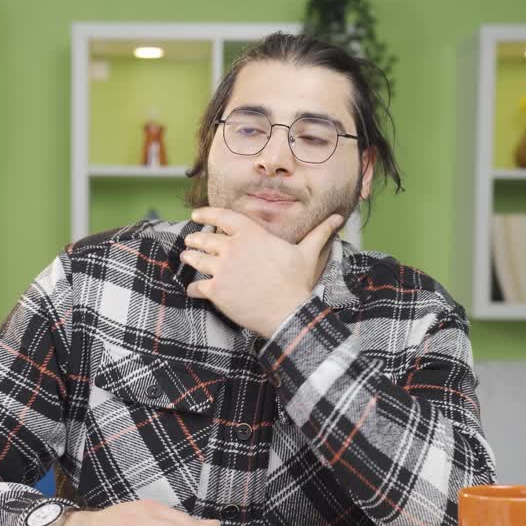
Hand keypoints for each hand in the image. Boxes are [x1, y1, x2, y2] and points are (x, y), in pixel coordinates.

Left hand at [181, 207, 342, 337]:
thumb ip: (319, 233)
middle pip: (205, 238)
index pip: (222, 217)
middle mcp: (232, 248)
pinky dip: (193, 288)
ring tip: (187, 257)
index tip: (196, 214)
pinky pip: (197, 286)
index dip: (206, 213)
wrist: (287, 311)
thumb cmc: (296, 282)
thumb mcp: (307, 253)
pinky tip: (193, 289)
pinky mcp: (216, 290)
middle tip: (190, 240)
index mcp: (251, 234)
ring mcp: (222, 269)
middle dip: (195, 239)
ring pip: (197, 260)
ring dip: (190, 258)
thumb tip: (339, 218)